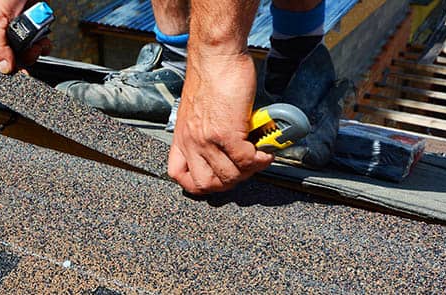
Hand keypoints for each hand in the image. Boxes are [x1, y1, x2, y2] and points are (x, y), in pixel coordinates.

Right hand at [0, 0, 51, 73]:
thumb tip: (4, 67)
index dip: (7, 64)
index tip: (18, 67)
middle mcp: (3, 35)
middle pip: (15, 58)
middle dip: (26, 56)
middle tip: (32, 49)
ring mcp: (20, 32)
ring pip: (29, 52)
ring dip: (37, 49)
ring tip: (40, 41)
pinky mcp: (34, 28)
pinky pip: (40, 43)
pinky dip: (45, 42)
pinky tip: (44, 36)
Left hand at [167, 53, 273, 193]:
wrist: (216, 56)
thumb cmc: (211, 76)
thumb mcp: (197, 110)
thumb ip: (204, 131)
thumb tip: (226, 147)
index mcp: (182, 137)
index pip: (180, 176)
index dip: (199, 184)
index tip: (218, 178)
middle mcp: (191, 142)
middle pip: (207, 184)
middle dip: (230, 182)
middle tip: (245, 168)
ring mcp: (207, 140)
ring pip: (230, 175)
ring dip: (249, 170)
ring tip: (258, 157)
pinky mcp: (226, 133)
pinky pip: (246, 160)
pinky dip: (260, 159)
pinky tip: (265, 150)